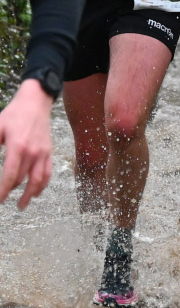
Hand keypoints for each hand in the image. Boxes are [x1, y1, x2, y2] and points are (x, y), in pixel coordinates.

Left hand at [0, 79, 53, 209]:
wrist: (36, 102)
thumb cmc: (14, 114)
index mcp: (18, 146)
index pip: (10, 175)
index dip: (3, 191)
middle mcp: (32, 152)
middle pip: (21, 180)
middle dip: (10, 192)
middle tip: (2, 201)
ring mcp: (42, 153)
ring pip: (38, 180)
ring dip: (29, 195)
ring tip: (21, 205)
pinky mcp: (48, 152)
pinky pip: (48, 173)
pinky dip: (43, 185)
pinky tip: (36, 192)